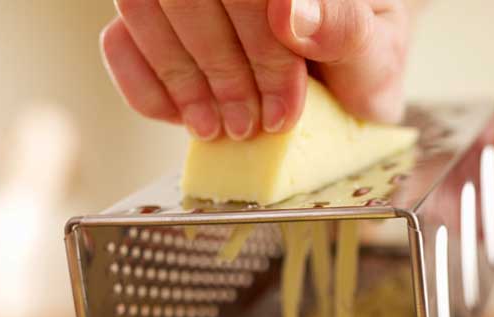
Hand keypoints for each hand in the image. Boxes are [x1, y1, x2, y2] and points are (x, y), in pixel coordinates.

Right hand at [100, 0, 410, 140]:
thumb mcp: (374, 48)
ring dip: (180, 80)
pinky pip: (119, 42)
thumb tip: (289, 10)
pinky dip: (145, 87)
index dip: (260, 48)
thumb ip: (343, 26)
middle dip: (220, 71)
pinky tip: (184, 116)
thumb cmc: (360, 61)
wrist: (343, 79)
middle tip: (249, 125)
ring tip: (219, 129)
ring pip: (141, 10)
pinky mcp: (158, 24)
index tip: (283, 109)